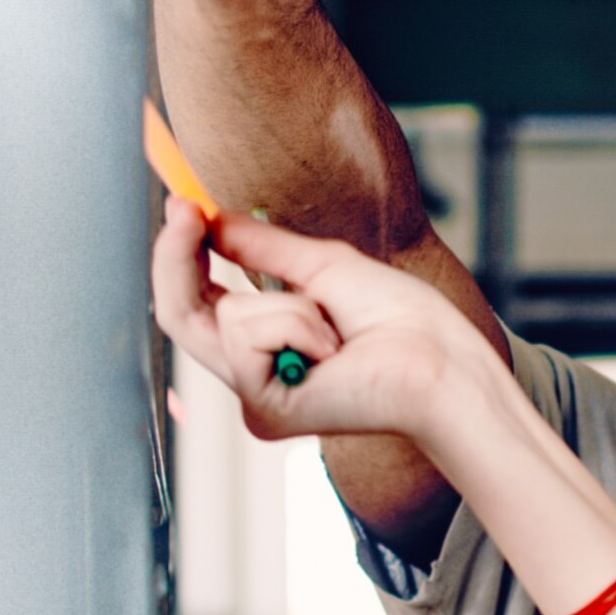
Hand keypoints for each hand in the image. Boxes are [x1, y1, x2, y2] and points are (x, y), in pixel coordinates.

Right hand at [152, 197, 503, 442]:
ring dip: (285, 303)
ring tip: (332, 326)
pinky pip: (246, 337)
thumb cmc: (399, 321)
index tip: (182, 206)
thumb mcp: (320, 266)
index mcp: (265, 348)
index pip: (198, 303)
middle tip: (184, 210)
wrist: (439, 360)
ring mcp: (255, 397)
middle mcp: (252, 377)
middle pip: (178, 316)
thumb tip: (210, 218)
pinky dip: (293, 324)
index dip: (181, 255)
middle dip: (176, 257)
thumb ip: (260, 247)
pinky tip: (332, 349)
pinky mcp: (264, 409)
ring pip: (221, 318)